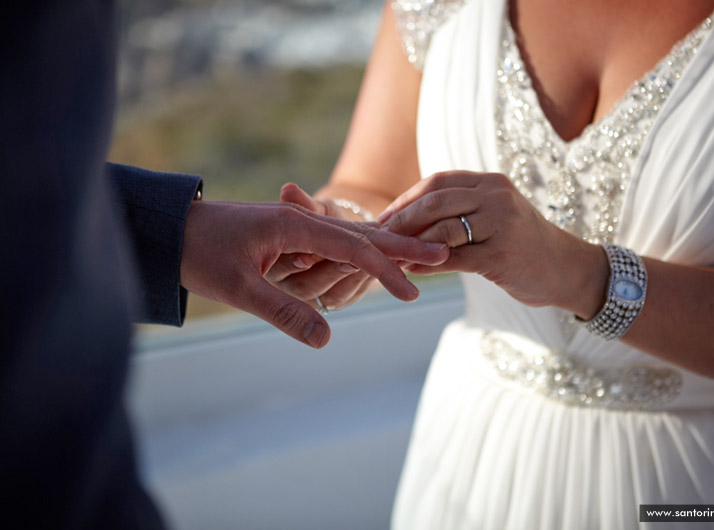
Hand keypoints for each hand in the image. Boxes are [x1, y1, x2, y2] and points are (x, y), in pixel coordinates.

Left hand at [179, 200, 448, 347]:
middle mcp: (300, 221)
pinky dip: (359, 251)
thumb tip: (326, 339)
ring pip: (350, 236)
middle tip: (441, 253)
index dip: (384, 270)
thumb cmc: (198, 253)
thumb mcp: (238, 288)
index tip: (411, 292)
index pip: (352, 248)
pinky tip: (372, 259)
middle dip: (401, 245)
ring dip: (385, 246)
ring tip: (418, 255)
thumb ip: (283, 311)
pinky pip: (332, 242)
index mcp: (293, 226)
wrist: (167, 228)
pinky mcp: (287, 235)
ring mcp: (294, 226)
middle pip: (362, 234)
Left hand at [378, 171, 606, 317]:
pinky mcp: (502, 256)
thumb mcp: (495, 216)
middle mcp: (497, 197)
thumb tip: (408, 221)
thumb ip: (460, 211)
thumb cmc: (523, 245)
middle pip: (436, 201)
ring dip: (411, 244)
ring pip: (442, 229)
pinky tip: (413, 272)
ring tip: (392, 256)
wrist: (567, 269)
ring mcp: (502, 225)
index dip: (407, 200)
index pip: (438, 183)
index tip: (385, 218)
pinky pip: (455, 259)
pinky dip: (429, 265)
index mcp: (491, 183)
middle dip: (402, 219)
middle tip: (380, 236)